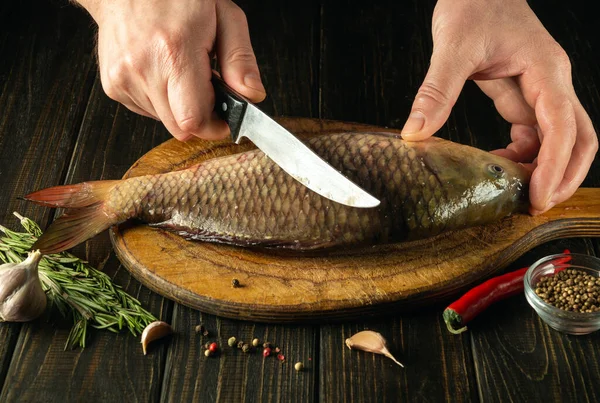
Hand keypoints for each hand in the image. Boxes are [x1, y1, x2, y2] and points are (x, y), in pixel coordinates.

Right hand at [77, 0, 265, 140]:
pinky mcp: (112, 85)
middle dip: (200, 116)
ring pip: (164, 121)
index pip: (194, 119)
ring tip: (181, 72)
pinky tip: (162, 73)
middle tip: (206, 88)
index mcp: (175, 52)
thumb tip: (252, 94)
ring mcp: (123, 79)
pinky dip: (160, 100)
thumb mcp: (224, 17)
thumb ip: (240, 59)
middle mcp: (145, 68)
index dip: (215, 126)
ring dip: (179, 106)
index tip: (225, 118)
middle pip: (180, 128)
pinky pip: (147, 110)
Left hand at [401, 0, 597, 214]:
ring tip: (514, 193)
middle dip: (563, 175)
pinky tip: (497, 164)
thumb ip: (436, 90)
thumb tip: (416, 133)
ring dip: (543, 168)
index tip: (537, 196)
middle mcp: (552, 82)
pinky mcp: (524, 93)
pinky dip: (522, 154)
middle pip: (579, 138)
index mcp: (545, 70)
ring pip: (559, 138)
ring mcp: (541, 88)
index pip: (562, 127)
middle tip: (535, 205)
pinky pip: (534, 132)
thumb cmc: (473, 4)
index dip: (553, 167)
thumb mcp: (452, 46)